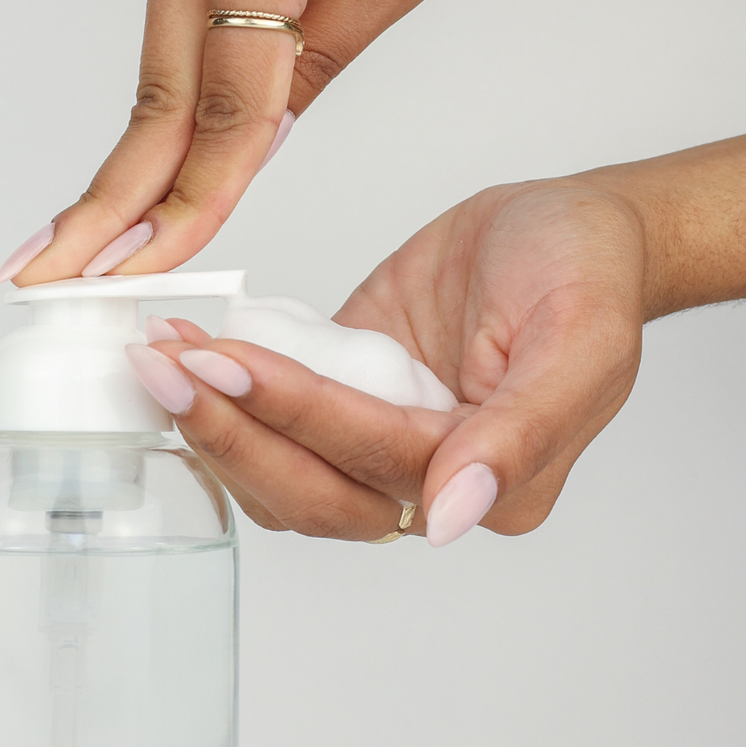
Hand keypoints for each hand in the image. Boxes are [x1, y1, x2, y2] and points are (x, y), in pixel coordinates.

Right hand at [0, 0, 496, 288]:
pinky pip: (166, 35)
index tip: (159, 268)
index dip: (197, 196)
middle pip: (152, 96)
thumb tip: (254, 136)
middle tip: (56, 278)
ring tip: (80, 249)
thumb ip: (324, 52)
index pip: (223, 100)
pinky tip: (130, 173)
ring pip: (151, 72)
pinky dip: (154, 110)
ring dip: (124, 166)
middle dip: (110, 203)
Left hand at [126, 178, 647, 544]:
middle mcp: (428, 485)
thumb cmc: (587, 269)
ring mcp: (377, 449)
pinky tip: (179, 353)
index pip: (372, 459)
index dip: (294, 414)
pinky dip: (222, 400)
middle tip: (163, 364)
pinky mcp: (341, 409)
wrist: (568, 226)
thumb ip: (523, 432)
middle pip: (309, 491)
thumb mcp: (580, 335)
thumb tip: (450, 520)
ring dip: (212, 421)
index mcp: (494, 483)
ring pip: (278, 475)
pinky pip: (271, 429)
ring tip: (157, 353)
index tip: (224, 363)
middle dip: (230, 430)